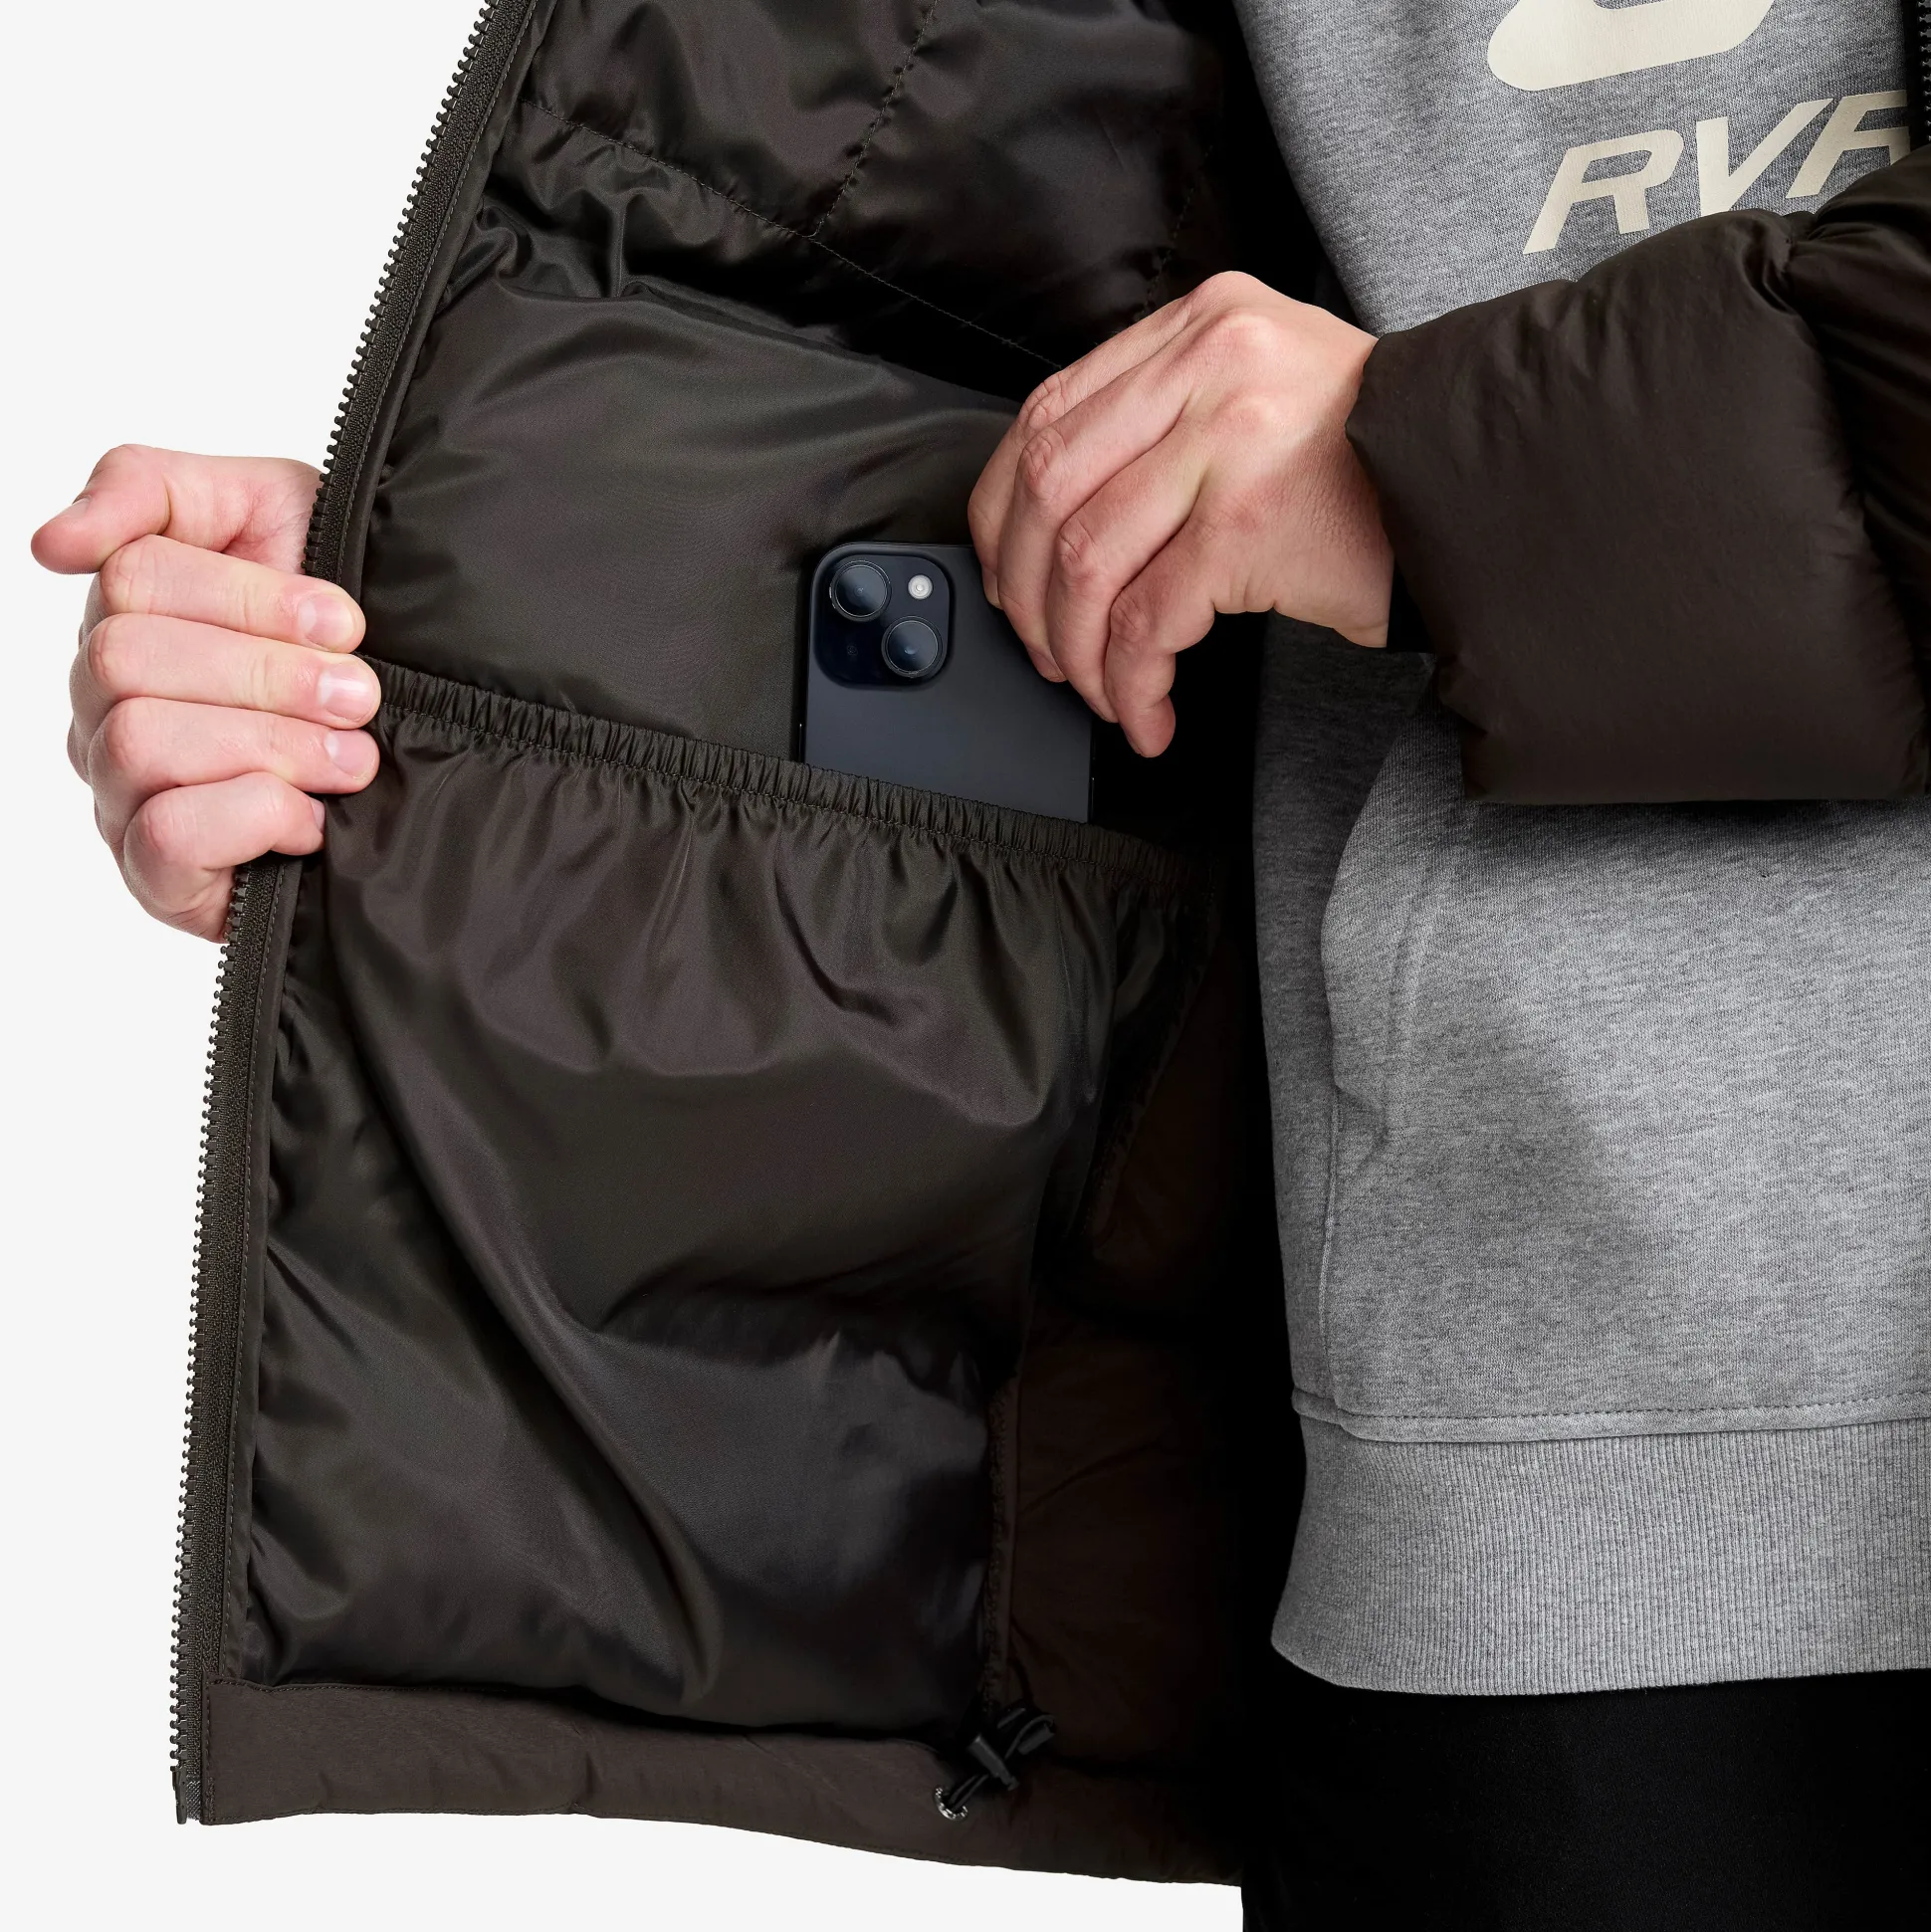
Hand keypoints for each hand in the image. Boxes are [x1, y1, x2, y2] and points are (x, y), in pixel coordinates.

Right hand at [35, 447, 378, 939]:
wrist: (444, 743)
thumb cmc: (353, 637)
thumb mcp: (279, 513)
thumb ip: (155, 489)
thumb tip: (54, 543)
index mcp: (133, 619)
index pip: (131, 578)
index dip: (248, 597)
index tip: (343, 621)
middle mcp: (108, 706)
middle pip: (124, 659)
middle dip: (267, 674)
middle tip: (358, 695)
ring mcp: (123, 794)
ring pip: (140, 741)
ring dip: (273, 745)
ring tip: (353, 758)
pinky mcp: (158, 878)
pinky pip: (164, 836)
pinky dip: (254, 817)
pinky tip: (312, 819)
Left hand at [969, 271, 1393, 755]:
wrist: (1488, 489)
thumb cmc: (1376, 462)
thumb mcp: (1264, 393)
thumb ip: (1169, 421)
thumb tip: (1057, 522)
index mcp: (1200, 325)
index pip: (1049, 412)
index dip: (1005, 511)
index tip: (1006, 571)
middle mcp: (1209, 367)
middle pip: (1050, 487)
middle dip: (1026, 592)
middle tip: (1043, 649)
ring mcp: (1231, 441)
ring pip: (1088, 560)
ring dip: (1076, 649)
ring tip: (1099, 691)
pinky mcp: (1252, 524)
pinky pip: (1149, 620)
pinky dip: (1132, 682)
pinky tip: (1147, 713)